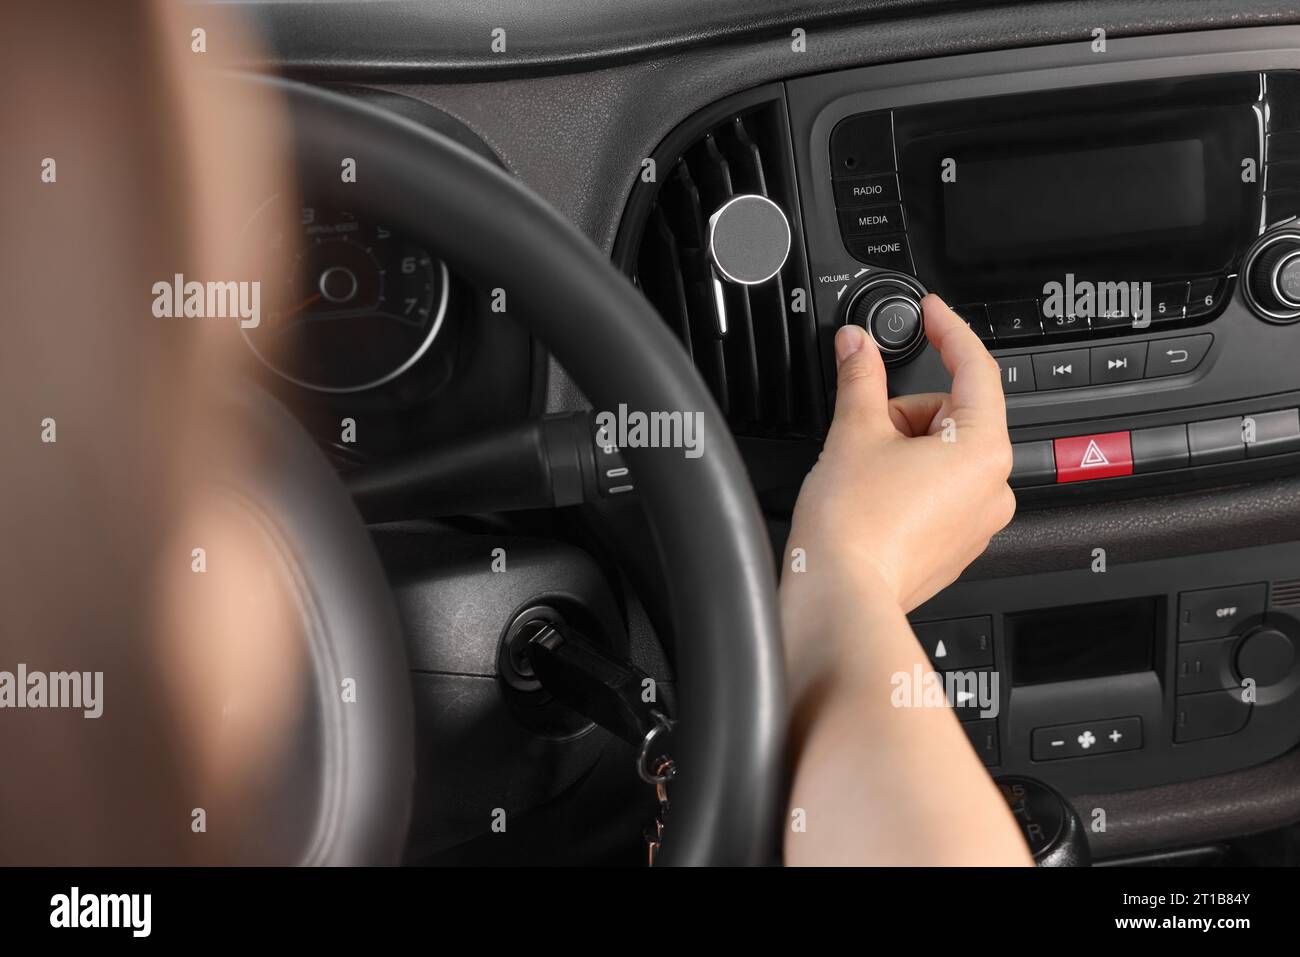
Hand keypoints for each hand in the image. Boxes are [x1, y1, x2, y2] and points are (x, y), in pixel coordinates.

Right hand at [783, 295, 1014, 613]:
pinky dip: (906, 482)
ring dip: (902, 448)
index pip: (976, 369)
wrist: (840, 596)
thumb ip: (860, 376)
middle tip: (864, 432)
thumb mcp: (854, 432)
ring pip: (942, 454)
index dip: (948, 331)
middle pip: (951, 415)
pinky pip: (937, 490)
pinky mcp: (955, 545)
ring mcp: (977, 521)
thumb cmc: (854, 529)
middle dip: (904, 413)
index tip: (930, 312)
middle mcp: (992, 487)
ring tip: (864, 474)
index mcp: (982, 450)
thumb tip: (857, 344)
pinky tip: (873, 498)